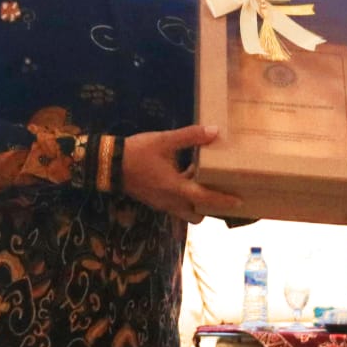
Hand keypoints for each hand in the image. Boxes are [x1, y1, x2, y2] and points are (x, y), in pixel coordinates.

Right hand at [121, 124, 241, 222]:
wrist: (107, 163)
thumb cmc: (136, 152)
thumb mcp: (164, 140)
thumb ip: (190, 136)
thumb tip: (214, 131)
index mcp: (174, 187)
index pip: (204, 199)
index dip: (223, 200)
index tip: (239, 201)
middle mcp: (169, 201)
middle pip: (196, 215)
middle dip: (208, 208)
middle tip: (218, 192)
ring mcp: (160, 204)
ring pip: (185, 212)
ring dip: (195, 203)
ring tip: (200, 181)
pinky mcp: (153, 201)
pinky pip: (174, 205)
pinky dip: (183, 197)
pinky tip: (183, 175)